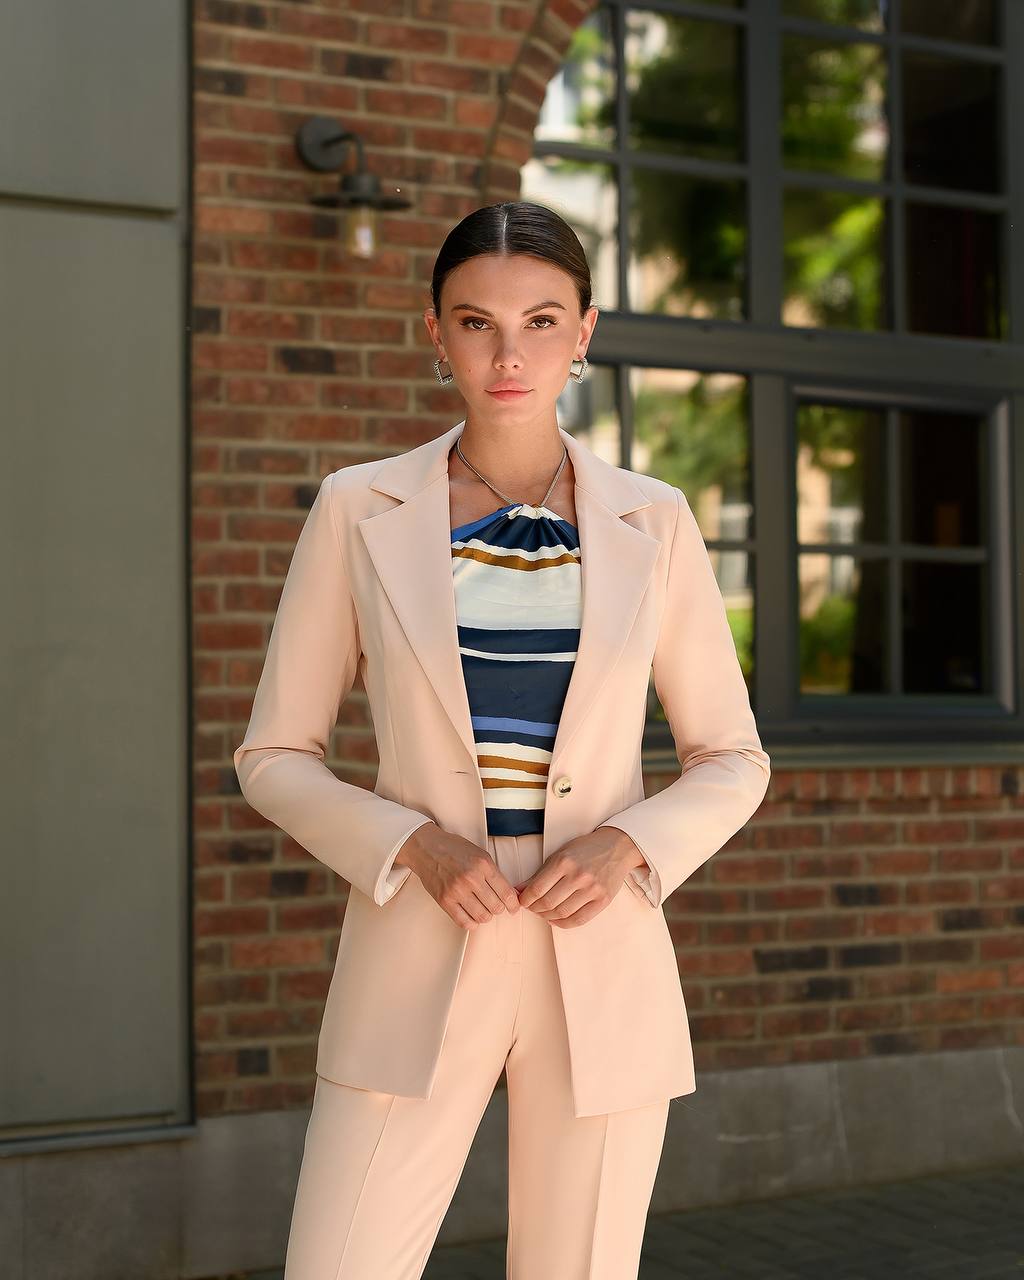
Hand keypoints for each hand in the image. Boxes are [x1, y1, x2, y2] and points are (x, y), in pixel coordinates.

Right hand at [395, 822, 520, 930]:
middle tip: (496, 906)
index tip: (514, 907)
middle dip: (499, 908)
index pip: (506, 893)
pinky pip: (464, 922)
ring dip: (486, 915)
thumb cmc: (454, 849)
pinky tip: (472, 916)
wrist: (427, 848)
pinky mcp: (444, 900)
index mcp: (483, 865)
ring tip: (483, 908)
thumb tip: (511, 894)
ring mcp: (457, 891)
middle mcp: (471, 878)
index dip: (514, 904)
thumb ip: (495, 874)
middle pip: (496, 907)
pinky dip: (472, 923)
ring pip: (482, 916)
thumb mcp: (480, 854)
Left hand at [516, 826, 639, 927]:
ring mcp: (592, 889)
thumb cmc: (585, 849)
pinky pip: (579, 919)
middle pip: (548, 903)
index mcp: (564, 862)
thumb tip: (519, 890)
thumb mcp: (559, 854)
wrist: (616, 846)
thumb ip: (539, 874)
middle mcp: (578, 876)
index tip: (522, 901)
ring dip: (547, 917)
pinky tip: (556, 919)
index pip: (537, 889)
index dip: (526, 899)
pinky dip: (563, 923)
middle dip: (535, 909)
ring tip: (544, 913)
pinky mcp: (603, 900)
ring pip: (562, 913)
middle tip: (532, 907)